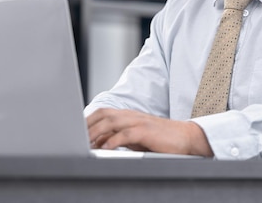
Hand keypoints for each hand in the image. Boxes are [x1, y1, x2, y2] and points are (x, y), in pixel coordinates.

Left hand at [86, 108, 212, 156]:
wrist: (186, 138)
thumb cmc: (161, 140)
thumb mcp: (136, 138)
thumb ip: (119, 137)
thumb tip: (100, 142)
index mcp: (128, 115)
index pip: (103, 113)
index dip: (88, 120)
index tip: (75, 131)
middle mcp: (132, 115)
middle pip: (104, 115)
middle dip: (88, 125)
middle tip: (76, 138)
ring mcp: (139, 121)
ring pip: (111, 122)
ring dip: (96, 132)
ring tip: (86, 143)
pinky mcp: (147, 131)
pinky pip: (126, 134)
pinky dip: (113, 140)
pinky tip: (106, 148)